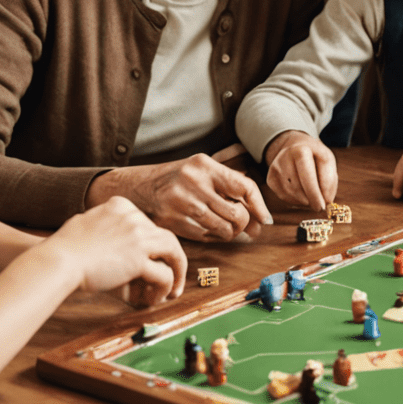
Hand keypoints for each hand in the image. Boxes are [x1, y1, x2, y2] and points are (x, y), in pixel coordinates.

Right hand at [46, 197, 186, 305]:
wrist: (58, 260)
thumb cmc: (64, 248)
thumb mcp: (86, 224)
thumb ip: (104, 226)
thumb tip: (114, 243)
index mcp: (120, 206)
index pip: (147, 224)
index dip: (153, 244)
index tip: (154, 259)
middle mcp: (133, 217)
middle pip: (164, 236)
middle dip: (172, 258)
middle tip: (174, 275)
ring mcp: (138, 236)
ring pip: (173, 251)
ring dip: (177, 271)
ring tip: (173, 289)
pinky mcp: (138, 258)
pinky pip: (163, 274)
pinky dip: (165, 287)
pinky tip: (158, 297)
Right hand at [88, 154, 271, 241]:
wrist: (137, 188)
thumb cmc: (176, 179)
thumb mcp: (200, 171)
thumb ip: (229, 187)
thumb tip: (259, 220)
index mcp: (204, 165)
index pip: (244, 186)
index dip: (259, 205)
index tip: (265, 219)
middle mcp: (194, 182)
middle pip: (237, 212)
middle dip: (244, 224)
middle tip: (243, 226)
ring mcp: (181, 203)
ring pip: (223, 229)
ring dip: (230, 233)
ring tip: (226, 228)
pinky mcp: (172, 222)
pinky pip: (206, 237)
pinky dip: (213, 237)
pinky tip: (209, 230)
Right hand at [264, 130, 337, 212]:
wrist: (295, 147)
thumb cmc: (315, 156)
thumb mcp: (327, 161)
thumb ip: (329, 179)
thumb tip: (326, 200)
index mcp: (301, 150)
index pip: (307, 175)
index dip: (315, 192)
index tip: (323, 205)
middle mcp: (284, 157)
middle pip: (297, 186)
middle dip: (310, 199)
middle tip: (319, 207)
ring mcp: (275, 168)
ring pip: (290, 193)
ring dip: (304, 200)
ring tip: (312, 197)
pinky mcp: (270, 178)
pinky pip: (283, 196)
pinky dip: (295, 200)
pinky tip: (302, 195)